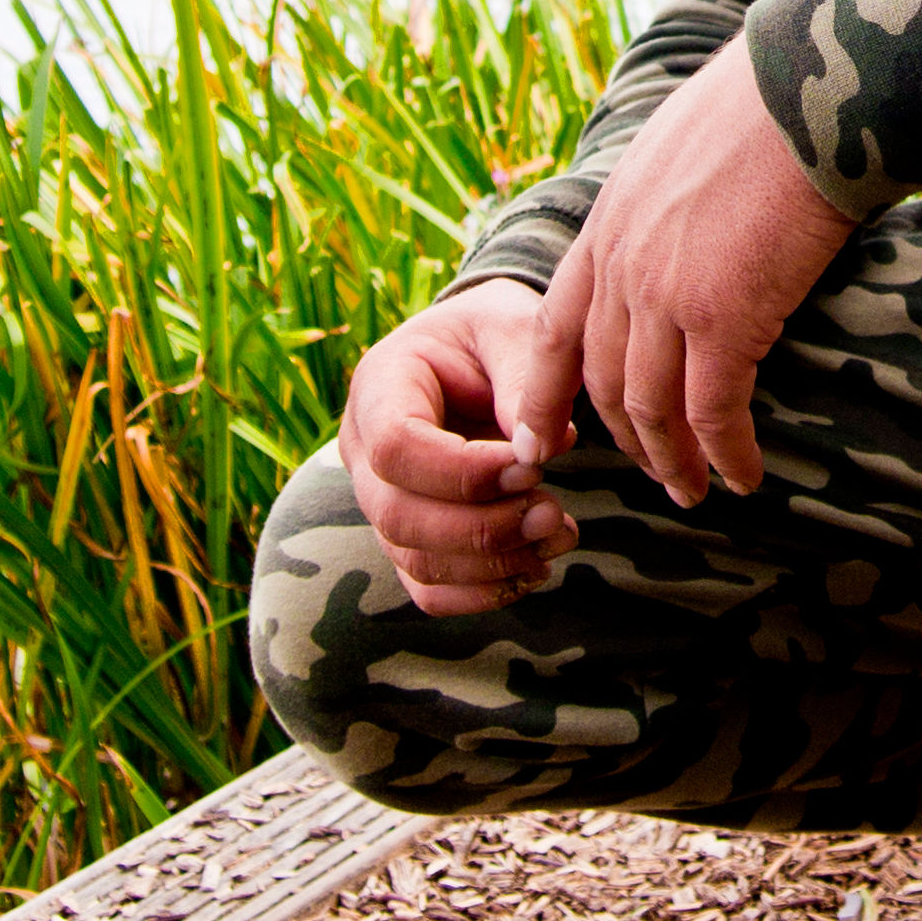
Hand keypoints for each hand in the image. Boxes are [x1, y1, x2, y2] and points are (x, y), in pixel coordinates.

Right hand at [340, 281, 579, 616]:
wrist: (482, 354)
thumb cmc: (496, 335)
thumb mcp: (514, 328)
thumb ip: (523, 377)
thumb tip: (536, 450)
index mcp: (380, 385)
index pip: (395, 446)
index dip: (462, 471)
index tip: (532, 467)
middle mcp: (363, 449)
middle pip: (398, 516)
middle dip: (483, 528)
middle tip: (553, 514)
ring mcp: (379, 499)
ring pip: (414, 560)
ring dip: (494, 564)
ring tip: (558, 534)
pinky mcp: (408, 537)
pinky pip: (427, 589)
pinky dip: (483, 592)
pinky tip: (536, 566)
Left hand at [520, 37, 853, 506]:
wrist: (809, 90)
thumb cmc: (764, 107)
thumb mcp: (675, 147)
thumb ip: (659, 203)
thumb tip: (683, 227)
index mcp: (605, 224)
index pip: (550, 330)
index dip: (543, 394)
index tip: (544, 439)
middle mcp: (621, 266)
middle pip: (601, 381)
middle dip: (622, 440)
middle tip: (651, 473)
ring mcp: (665, 296)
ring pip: (651, 409)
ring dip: (672, 461)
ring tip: (695, 491)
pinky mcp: (725, 318)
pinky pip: (714, 412)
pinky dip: (725, 453)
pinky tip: (743, 474)